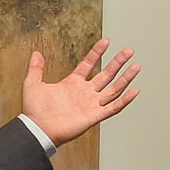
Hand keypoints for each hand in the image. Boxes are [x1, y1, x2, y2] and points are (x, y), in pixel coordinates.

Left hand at [22, 38, 139, 146]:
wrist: (37, 128)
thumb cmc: (34, 110)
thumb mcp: (32, 84)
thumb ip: (36, 68)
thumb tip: (36, 53)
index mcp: (72, 84)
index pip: (89, 64)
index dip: (97, 52)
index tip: (106, 41)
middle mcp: (84, 93)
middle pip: (106, 75)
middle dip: (117, 62)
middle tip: (128, 51)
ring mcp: (90, 104)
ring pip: (113, 89)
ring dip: (125, 78)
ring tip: (136, 66)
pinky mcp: (94, 116)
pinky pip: (113, 107)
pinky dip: (125, 100)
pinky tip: (135, 90)